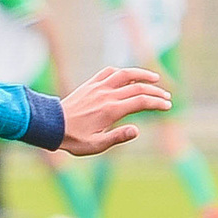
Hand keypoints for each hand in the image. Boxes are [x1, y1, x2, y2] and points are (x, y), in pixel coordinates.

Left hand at [55, 65, 171, 155]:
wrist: (50, 125)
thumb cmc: (73, 139)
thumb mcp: (95, 145)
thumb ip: (118, 137)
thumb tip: (137, 130)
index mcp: (111, 110)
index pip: (141, 101)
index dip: (157, 102)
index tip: (167, 106)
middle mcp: (106, 95)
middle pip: (138, 87)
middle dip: (156, 91)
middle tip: (166, 97)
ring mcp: (98, 87)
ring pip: (125, 74)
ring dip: (142, 74)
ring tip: (155, 79)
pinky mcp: (90, 85)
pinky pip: (108, 72)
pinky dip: (121, 72)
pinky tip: (128, 76)